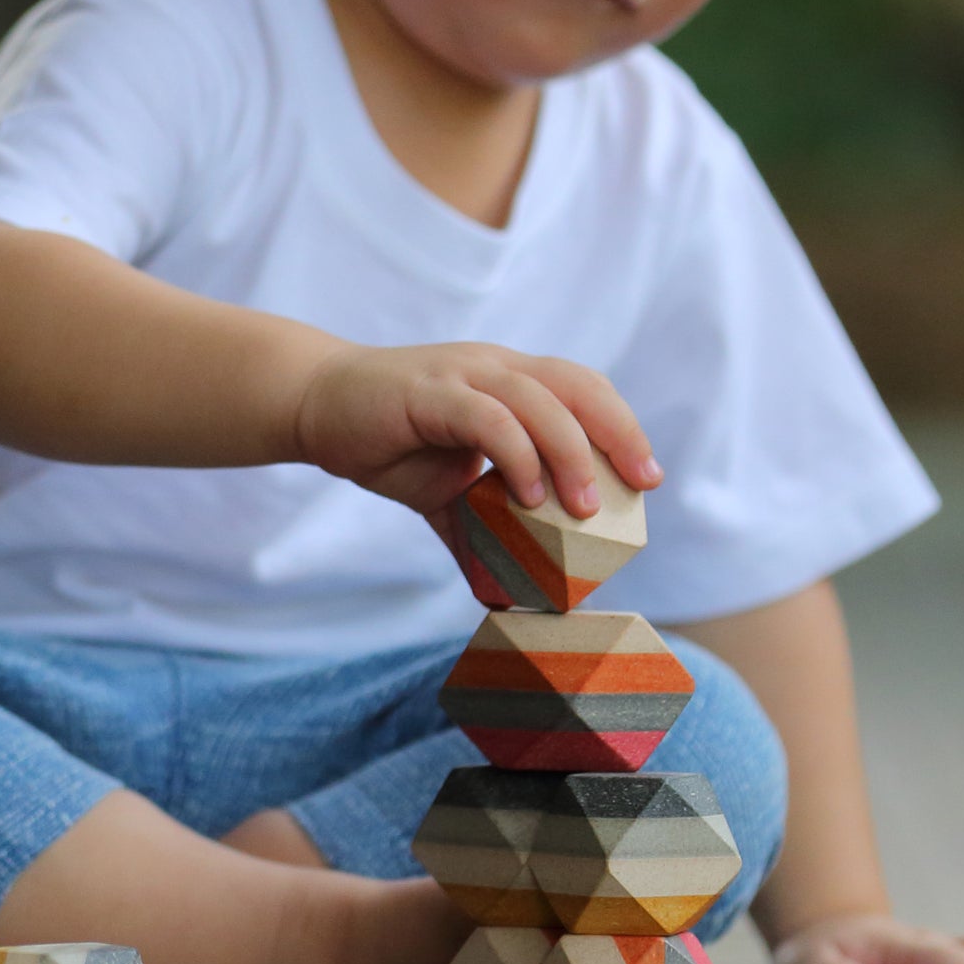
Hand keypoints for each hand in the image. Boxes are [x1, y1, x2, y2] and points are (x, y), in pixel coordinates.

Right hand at [291, 340, 660, 520]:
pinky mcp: (429, 392)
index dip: (620, 427)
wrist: (317, 407)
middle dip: (618, 433)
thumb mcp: (444, 495)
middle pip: (576, 385)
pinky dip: (515, 453)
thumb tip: (501, 595)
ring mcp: (463, 374)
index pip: (583, 389)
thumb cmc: (388, 442)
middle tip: (640, 486)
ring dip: (569, 452)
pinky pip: (486, 417)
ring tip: (585, 508)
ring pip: (537, 399)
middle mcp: (494, 368)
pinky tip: (526, 496)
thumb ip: (477, 535)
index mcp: (508, 382)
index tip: (645, 478)